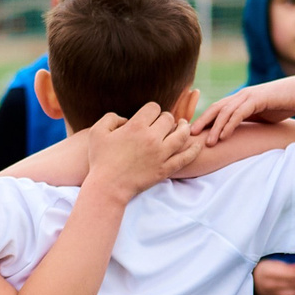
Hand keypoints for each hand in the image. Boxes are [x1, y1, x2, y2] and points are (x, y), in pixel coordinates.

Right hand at [85, 103, 202, 198]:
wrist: (108, 187)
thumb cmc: (100, 160)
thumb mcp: (96, 132)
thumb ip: (111, 118)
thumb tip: (126, 119)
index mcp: (136, 126)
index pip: (153, 107)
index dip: (151, 110)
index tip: (148, 116)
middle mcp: (151, 138)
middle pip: (168, 118)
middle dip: (165, 118)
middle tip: (162, 123)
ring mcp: (161, 154)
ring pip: (182, 134)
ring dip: (184, 127)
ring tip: (183, 126)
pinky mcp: (165, 169)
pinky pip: (185, 157)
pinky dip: (194, 149)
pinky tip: (197, 144)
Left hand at [193, 76, 294, 145]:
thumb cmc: (283, 103)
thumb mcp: (262, 114)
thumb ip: (249, 120)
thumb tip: (240, 133)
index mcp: (240, 99)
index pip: (217, 109)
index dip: (205, 120)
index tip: (194, 134)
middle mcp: (241, 96)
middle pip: (215, 108)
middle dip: (202, 122)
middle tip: (189, 136)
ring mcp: (248, 96)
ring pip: (225, 112)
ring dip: (215, 127)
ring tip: (208, 142)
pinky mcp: (257, 99)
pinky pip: (239, 113)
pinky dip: (229, 125)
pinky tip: (224, 136)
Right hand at [253, 258, 294, 294]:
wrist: (254, 278)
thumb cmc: (266, 269)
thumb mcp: (276, 264)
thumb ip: (289, 267)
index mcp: (267, 272)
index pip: (289, 275)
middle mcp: (267, 285)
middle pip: (292, 284)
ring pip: (292, 294)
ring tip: (293, 284)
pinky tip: (290, 291)